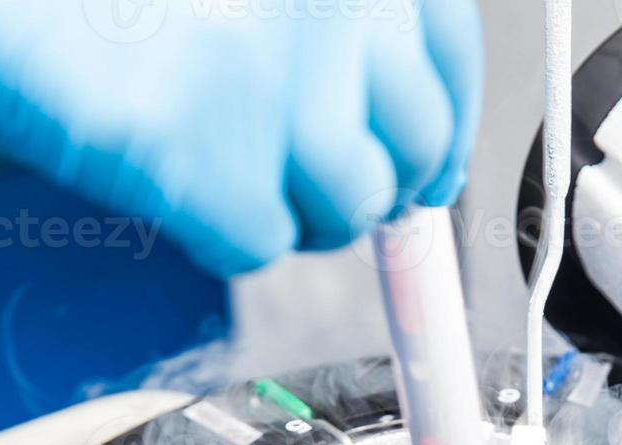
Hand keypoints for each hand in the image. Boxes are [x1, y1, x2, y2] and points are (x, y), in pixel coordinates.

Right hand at [0, 0, 483, 276]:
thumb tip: (405, 136)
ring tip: (223, 166)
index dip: (442, 127)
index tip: (426, 164)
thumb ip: (334, 32)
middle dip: (368, 180)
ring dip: (298, 212)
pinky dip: (220, 231)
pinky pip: (263, 246)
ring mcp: (284, 96)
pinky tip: (172, 177)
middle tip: (307, 178)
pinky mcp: (218, 172)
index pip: (450, 60)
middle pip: (409, 149)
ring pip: (350, 212)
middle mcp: (339, 17)